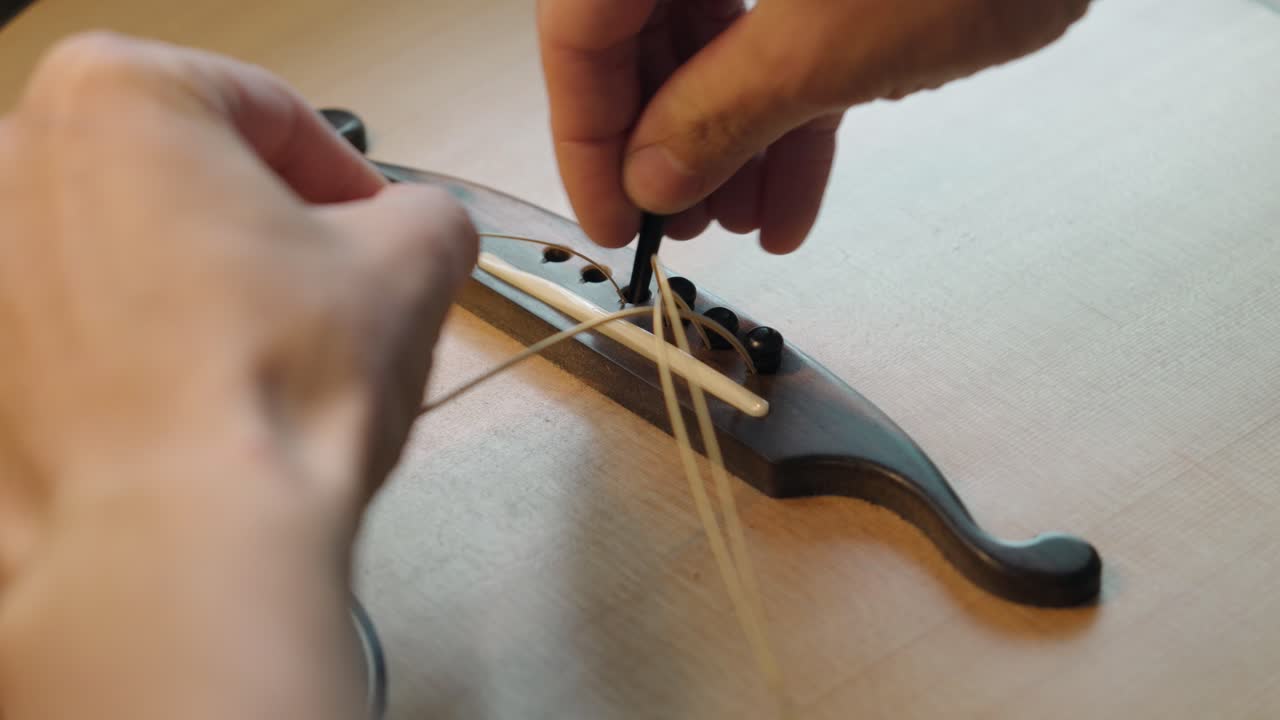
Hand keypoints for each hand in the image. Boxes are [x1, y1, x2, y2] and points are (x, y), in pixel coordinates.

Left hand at [0, 32, 475, 718]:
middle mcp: (14, 167)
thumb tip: (426, 228)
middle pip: (183, 176)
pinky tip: (208, 401)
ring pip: (128, 253)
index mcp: (114, 98)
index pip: (264, 108)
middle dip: (266, 226)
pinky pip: (81, 333)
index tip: (374, 218)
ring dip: (204, 287)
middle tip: (330, 284)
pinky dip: (144, 350)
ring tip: (271, 356)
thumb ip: (432, 213)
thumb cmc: (265, 396)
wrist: (182, 549)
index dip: (345, 171)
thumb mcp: (414, 262)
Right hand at [539, 0, 1089, 252]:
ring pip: (717, 42)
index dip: (582, 130)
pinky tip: (791, 198)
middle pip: (640, 31)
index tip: (608, 216)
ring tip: (742, 223)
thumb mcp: (828, 43)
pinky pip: (785, 39)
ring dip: (728, 143)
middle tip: (678, 226)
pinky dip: (789, 116)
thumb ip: (718, 113)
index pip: (579, 23)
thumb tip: (651, 176)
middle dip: (664, 144)